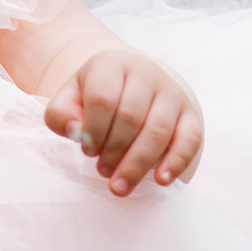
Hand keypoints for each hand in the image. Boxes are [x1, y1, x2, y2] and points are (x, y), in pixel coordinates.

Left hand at [45, 49, 203, 196]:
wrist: (132, 85)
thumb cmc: (96, 99)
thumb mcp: (70, 99)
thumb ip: (61, 114)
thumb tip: (76, 131)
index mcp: (112, 64)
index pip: (103, 98)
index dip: (93, 130)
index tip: (87, 150)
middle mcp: (146, 73)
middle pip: (131, 116)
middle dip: (113, 151)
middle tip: (102, 171)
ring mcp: (171, 92)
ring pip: (158, 131)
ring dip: (137, 164)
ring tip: (119, 186)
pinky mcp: (190, 114)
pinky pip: (190, 139)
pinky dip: (176, 162)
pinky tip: (160, 180)